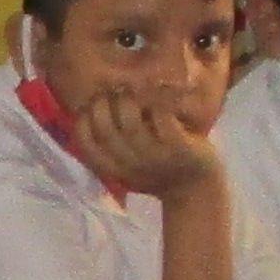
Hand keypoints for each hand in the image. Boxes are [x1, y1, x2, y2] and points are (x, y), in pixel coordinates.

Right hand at [67, 82, 219, 202]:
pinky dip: (159, 99)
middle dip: (105, 102)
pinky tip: (161, 92)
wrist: (196, 189)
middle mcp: (129, 165)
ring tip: (136, 90)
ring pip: (131, 122)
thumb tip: (91, 105)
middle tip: (117, 91)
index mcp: (112, 169)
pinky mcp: (178, 147)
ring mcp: (154, 157)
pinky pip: (162, 117)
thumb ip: (109, 145)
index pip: (84, 142)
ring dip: (130, 99)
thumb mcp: (126, 166)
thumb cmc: (158, 171)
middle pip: (105, 128)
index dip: (82, 117)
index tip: (92, 103)